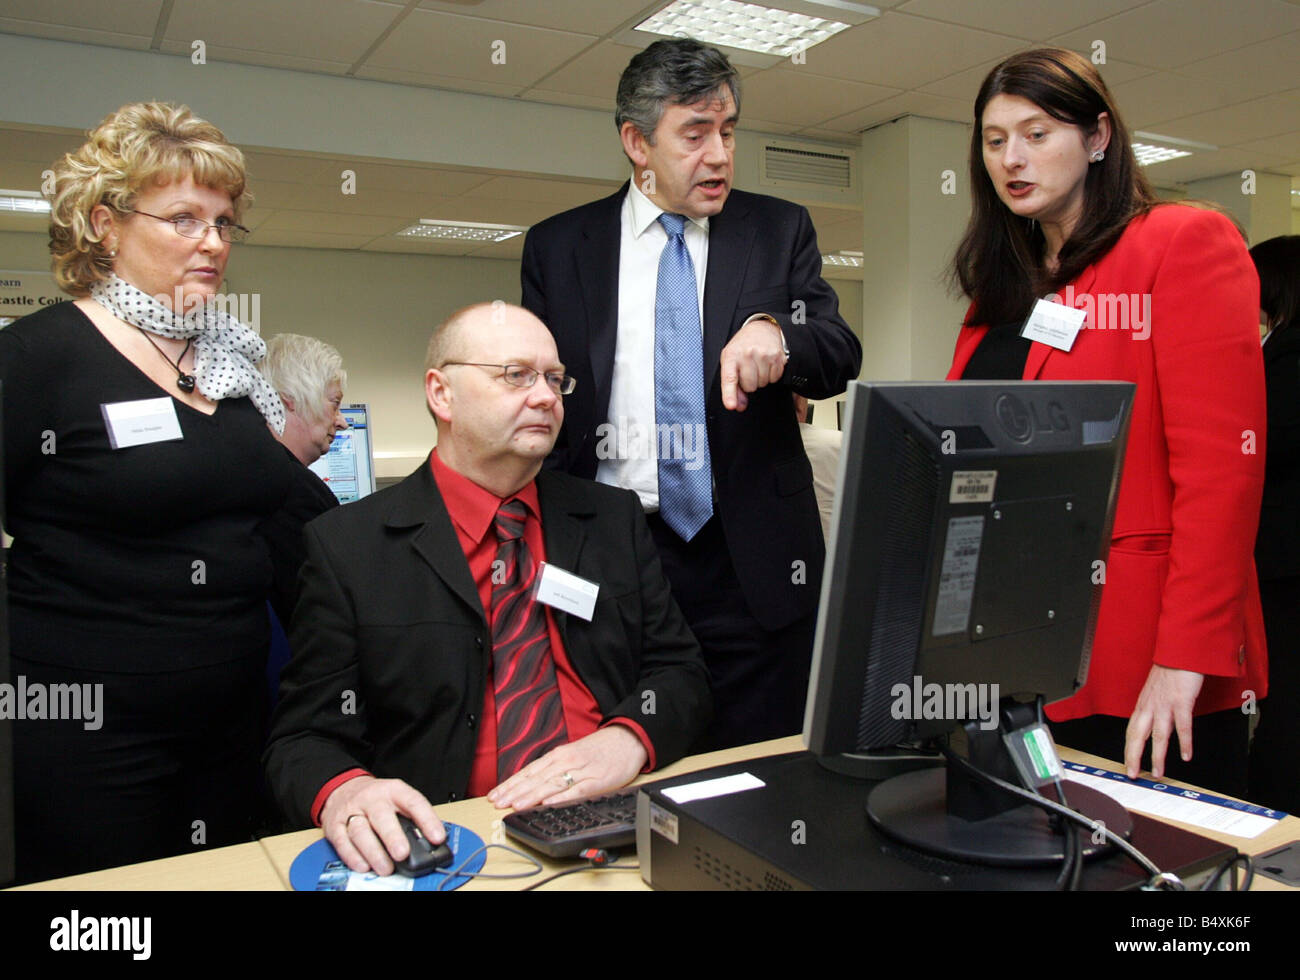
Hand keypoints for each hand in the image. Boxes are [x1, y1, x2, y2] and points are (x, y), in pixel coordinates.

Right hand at [319, 775, 444, 874]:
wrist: (343, 788)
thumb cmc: (376, 799)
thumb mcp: (397, 799)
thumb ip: (411, 818)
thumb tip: (430, 843)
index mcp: (393, 790)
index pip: (413, 802)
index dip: (427, 820)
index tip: (437, 838)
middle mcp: (372, 799)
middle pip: (382, 817)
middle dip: (393, 837)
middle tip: (403, 854)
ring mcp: (352, 811)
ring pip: (361, 831)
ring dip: (374, 852)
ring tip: (386, 868)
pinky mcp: (334, 825)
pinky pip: (342, 842)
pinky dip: (353, 857)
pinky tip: (364, 866)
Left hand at [486, 726, 648, 809]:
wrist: (627, 739)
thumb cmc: (599, 749)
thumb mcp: (572, 754)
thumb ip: (553, 769)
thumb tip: (531, 784)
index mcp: (558, 756)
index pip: (529, 772)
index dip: (510, 784)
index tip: (494, 795)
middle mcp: (565, 761)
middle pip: (536, 779)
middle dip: (514, 792)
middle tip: (497, 803)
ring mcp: (580, 771)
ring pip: (551, 785)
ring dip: (532, 796)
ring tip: (515, 806)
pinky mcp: (596, 781)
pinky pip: (576, 790)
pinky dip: (562, 797)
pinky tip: (549, 804)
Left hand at [720, 316, 785, 411]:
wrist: (761, 329)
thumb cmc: (743, 347)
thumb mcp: (730, 361)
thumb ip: (732, 386)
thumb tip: (739, 405)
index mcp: (731, 355)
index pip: (729, 378)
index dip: (730, 394)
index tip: (731, 405)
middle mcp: (747, 354)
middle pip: (750, 386)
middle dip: (749, 383)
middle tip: (749, 370)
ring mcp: (763, 355)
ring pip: (763, 384)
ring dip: (761, 379)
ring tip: (758, 365)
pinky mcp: (778, 357)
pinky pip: (775, 378)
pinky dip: (771, 375)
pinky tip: (767, 364)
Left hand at [1124, 665, 1203, 779]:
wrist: (1180, 653)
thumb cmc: (1170, 671)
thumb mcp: (1155, 692)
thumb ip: (1154, 709)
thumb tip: (1154, 726)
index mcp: (1143, 705)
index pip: (1131, 731)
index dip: (1128, 749)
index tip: (1127, 764)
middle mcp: (1150, 706)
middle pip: (1137, 736)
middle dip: (1133, 757)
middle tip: (1133, 774)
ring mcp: (1164, 704)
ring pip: (1158, 735)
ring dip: (1158, 756)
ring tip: (1158, 772)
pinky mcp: (1180, 701)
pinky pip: (1182, 725)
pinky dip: (1184, 742)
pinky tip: (1186, 755)